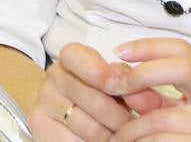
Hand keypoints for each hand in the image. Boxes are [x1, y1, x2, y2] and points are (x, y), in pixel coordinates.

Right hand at [28, 44, 166, 140]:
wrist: (73, 121)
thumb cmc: (103, 100)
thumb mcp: (119, 87)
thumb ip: (133, 87)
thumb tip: (152, 101)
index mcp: (72, 59)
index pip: (78, 57)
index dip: (102, 74)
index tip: (122, 88)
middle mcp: (53, 76)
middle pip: (93, 98)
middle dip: (120, 117)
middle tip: (131, 125)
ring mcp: (43, 101)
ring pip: (89, 126)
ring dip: (111, 136)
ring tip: (119, 137)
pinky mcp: (39, 125)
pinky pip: (74, 141)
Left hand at [105, 39, 190, 140]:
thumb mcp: (180, 106)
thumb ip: (151, 92)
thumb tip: (116, 75)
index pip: (182, 49)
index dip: (149, 46)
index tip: (120, 51)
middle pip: (180, 68)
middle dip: (140, 75)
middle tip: (116, 88)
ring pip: (161, 118)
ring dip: (130, 127)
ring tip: (117, 133)